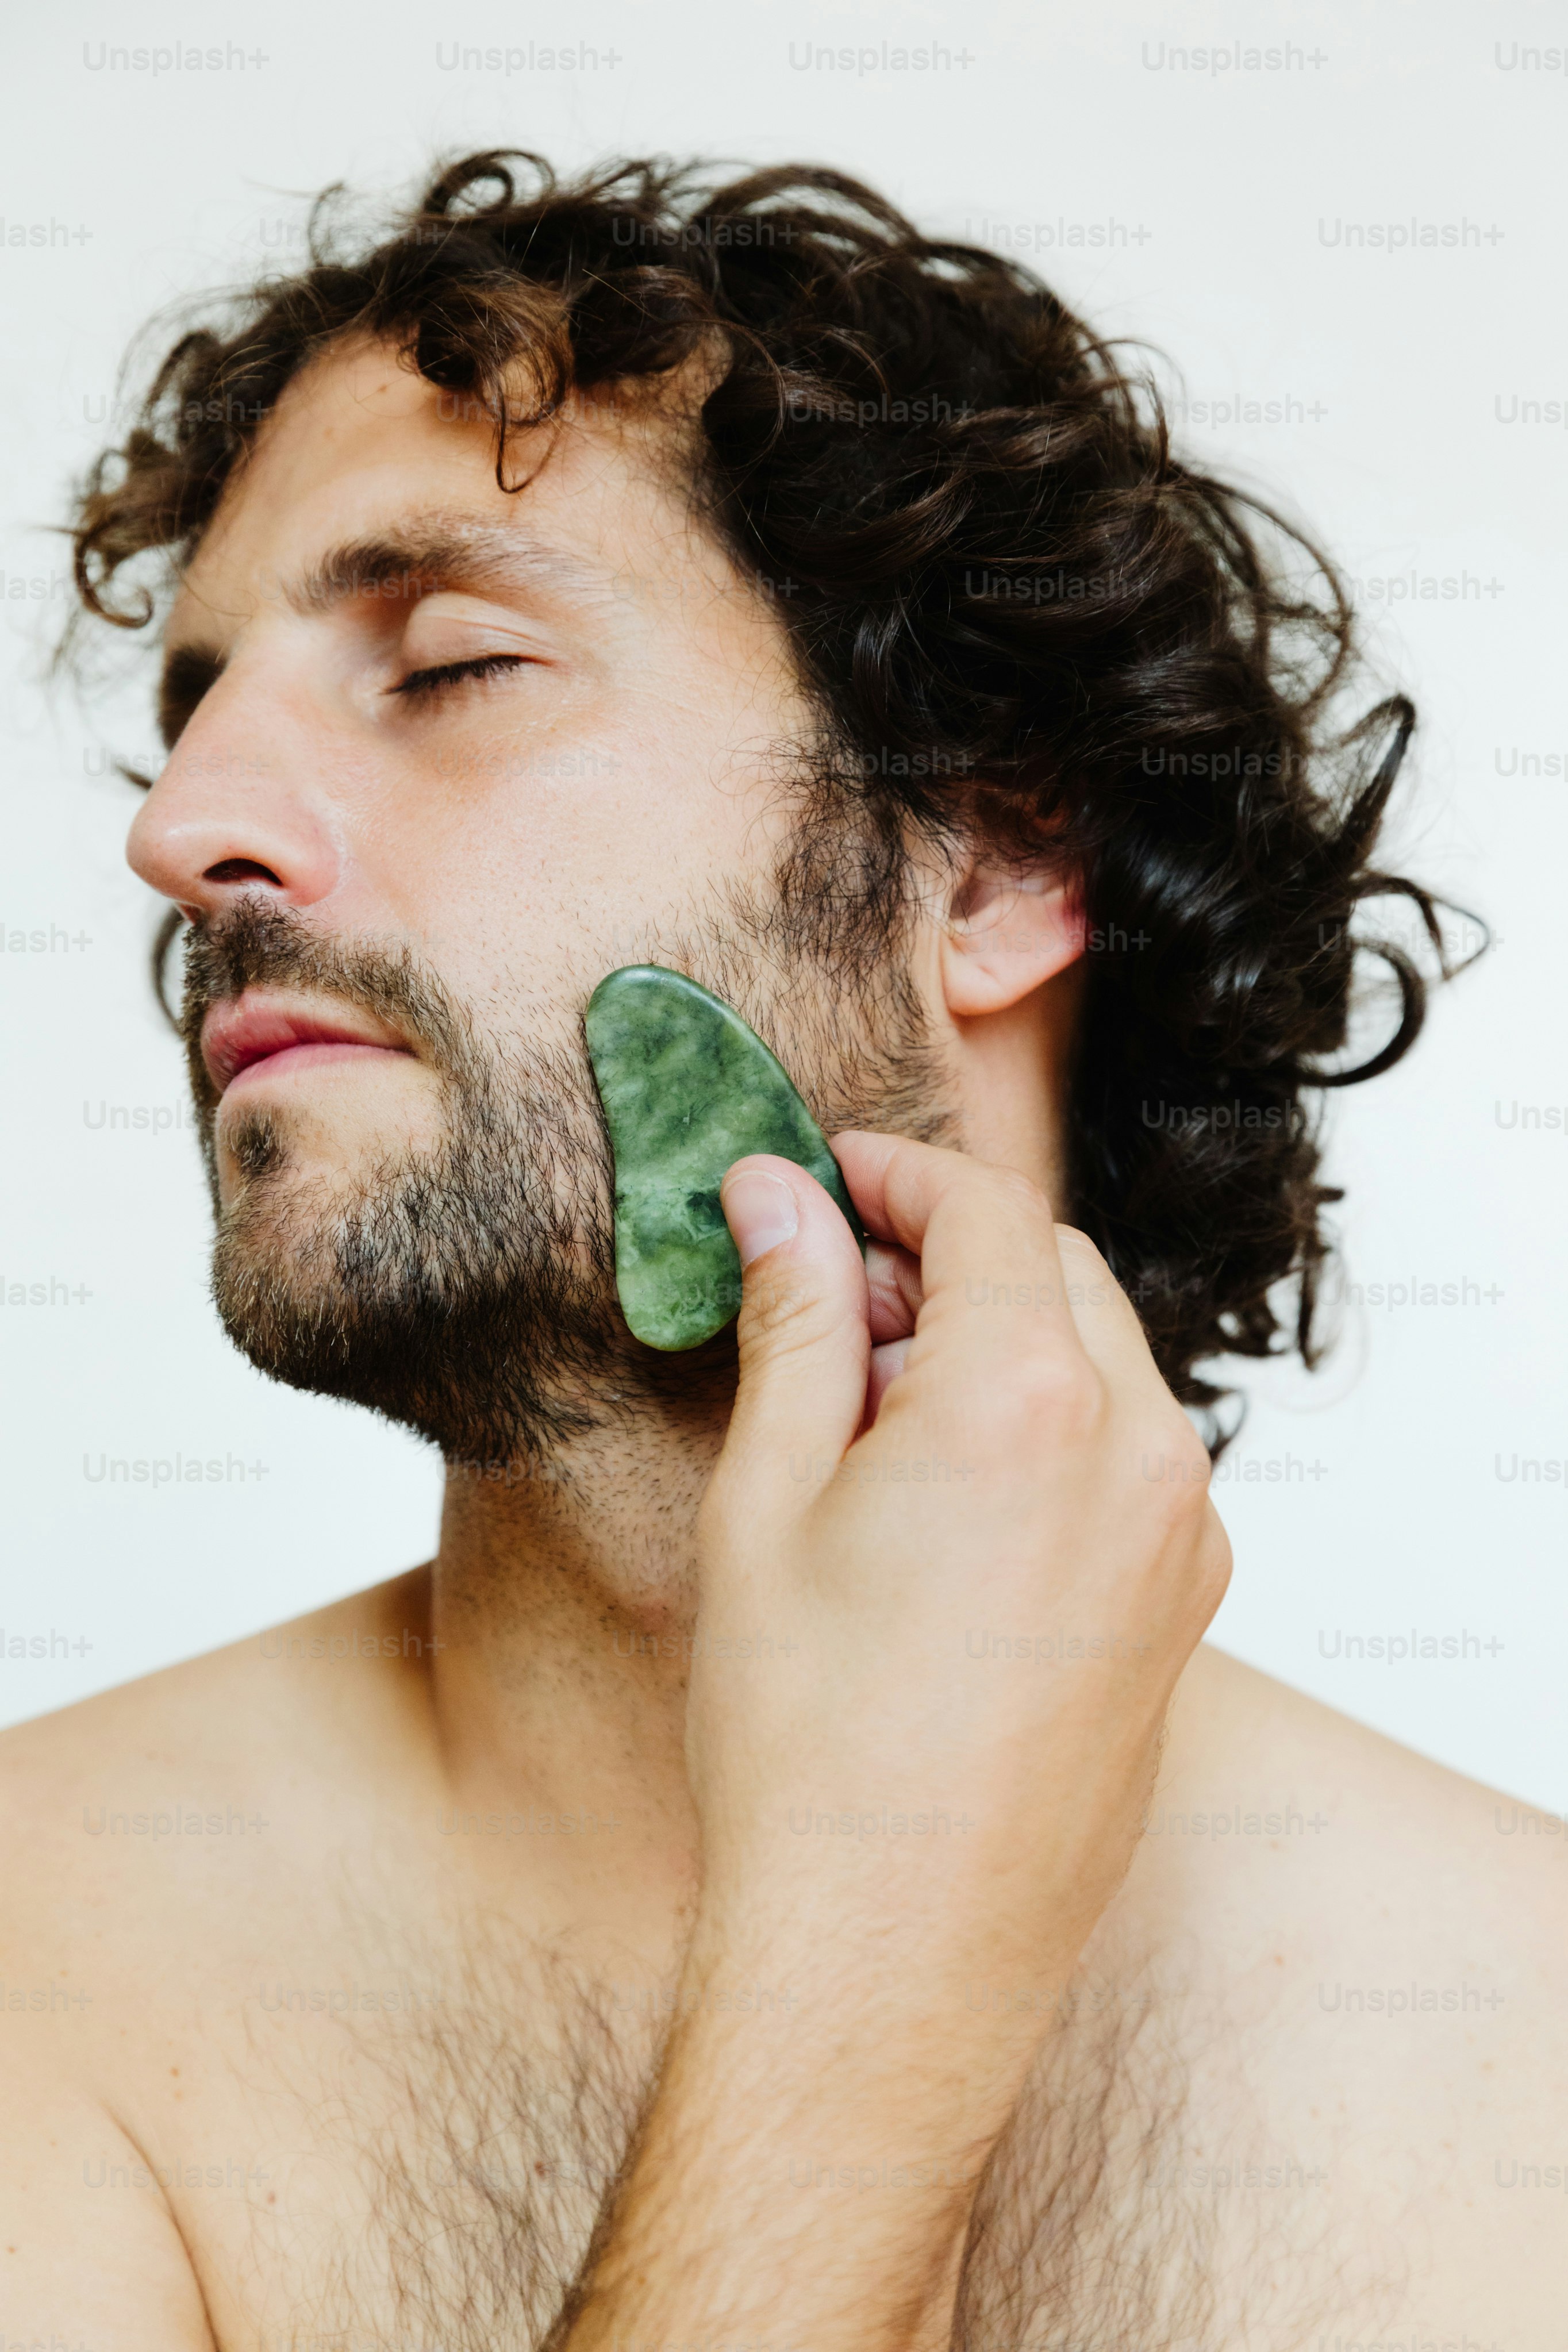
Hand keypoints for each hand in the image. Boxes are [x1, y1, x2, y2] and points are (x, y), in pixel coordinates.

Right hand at [689, 1132, 1230, 2117]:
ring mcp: (1182, 1536)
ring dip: (997, 1339)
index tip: (825, 1177)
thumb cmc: (808, 1744)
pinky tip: (946, 1493)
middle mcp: (1141, 1452)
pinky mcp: (1186, 1606)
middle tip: (830, 1291)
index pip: (984, 1211)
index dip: (895, 1172)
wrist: (893, 1953)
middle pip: (1054, 1272)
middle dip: (946, 1254)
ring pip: (1100, 1362)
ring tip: (873, 1404)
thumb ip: (795, 1324)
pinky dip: (1047, 1425)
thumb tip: (778, 1197)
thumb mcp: (767, 1501)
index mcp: (1031, 1402)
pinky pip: (1128, 1456)